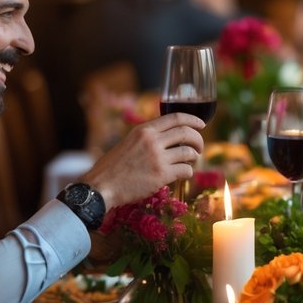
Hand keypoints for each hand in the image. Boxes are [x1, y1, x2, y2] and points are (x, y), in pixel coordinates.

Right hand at [83, 113, 204, 209]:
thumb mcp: (128, 142)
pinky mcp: (161, 175)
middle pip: (187, 133)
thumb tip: (166, 138)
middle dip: (198, 140)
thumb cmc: (112, 167)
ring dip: (194, 157)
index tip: (201, 124)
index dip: (193, 120)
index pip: (176, 117)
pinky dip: (188, 172)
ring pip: (189, 152)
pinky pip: (186, 170)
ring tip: (190, 162)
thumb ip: (146, 138)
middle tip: (199, 147)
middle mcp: (152, 140)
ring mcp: (158, 158)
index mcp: (144, 130)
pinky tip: (183, 175)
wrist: (102, 186)